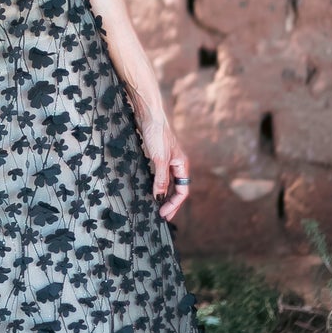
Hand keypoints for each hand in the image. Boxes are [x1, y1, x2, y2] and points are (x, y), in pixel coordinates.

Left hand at [134, 104, 190, 222]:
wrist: (149, 116)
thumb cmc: (157, 135)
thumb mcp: (159, 159)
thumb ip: (161, 179)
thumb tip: (160, 197)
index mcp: (182, 166)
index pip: (183, 191)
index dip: (174, 204)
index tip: (163, 214)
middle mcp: (177, 165)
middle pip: (177, 189)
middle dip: (171, 203)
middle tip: (162, 216)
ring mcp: (168, 161)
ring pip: (169, 183)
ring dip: (164, 196)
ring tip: (157, 207)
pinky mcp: (158, 158)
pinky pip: (160, 177)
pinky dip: (157, 186)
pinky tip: (151, 191)